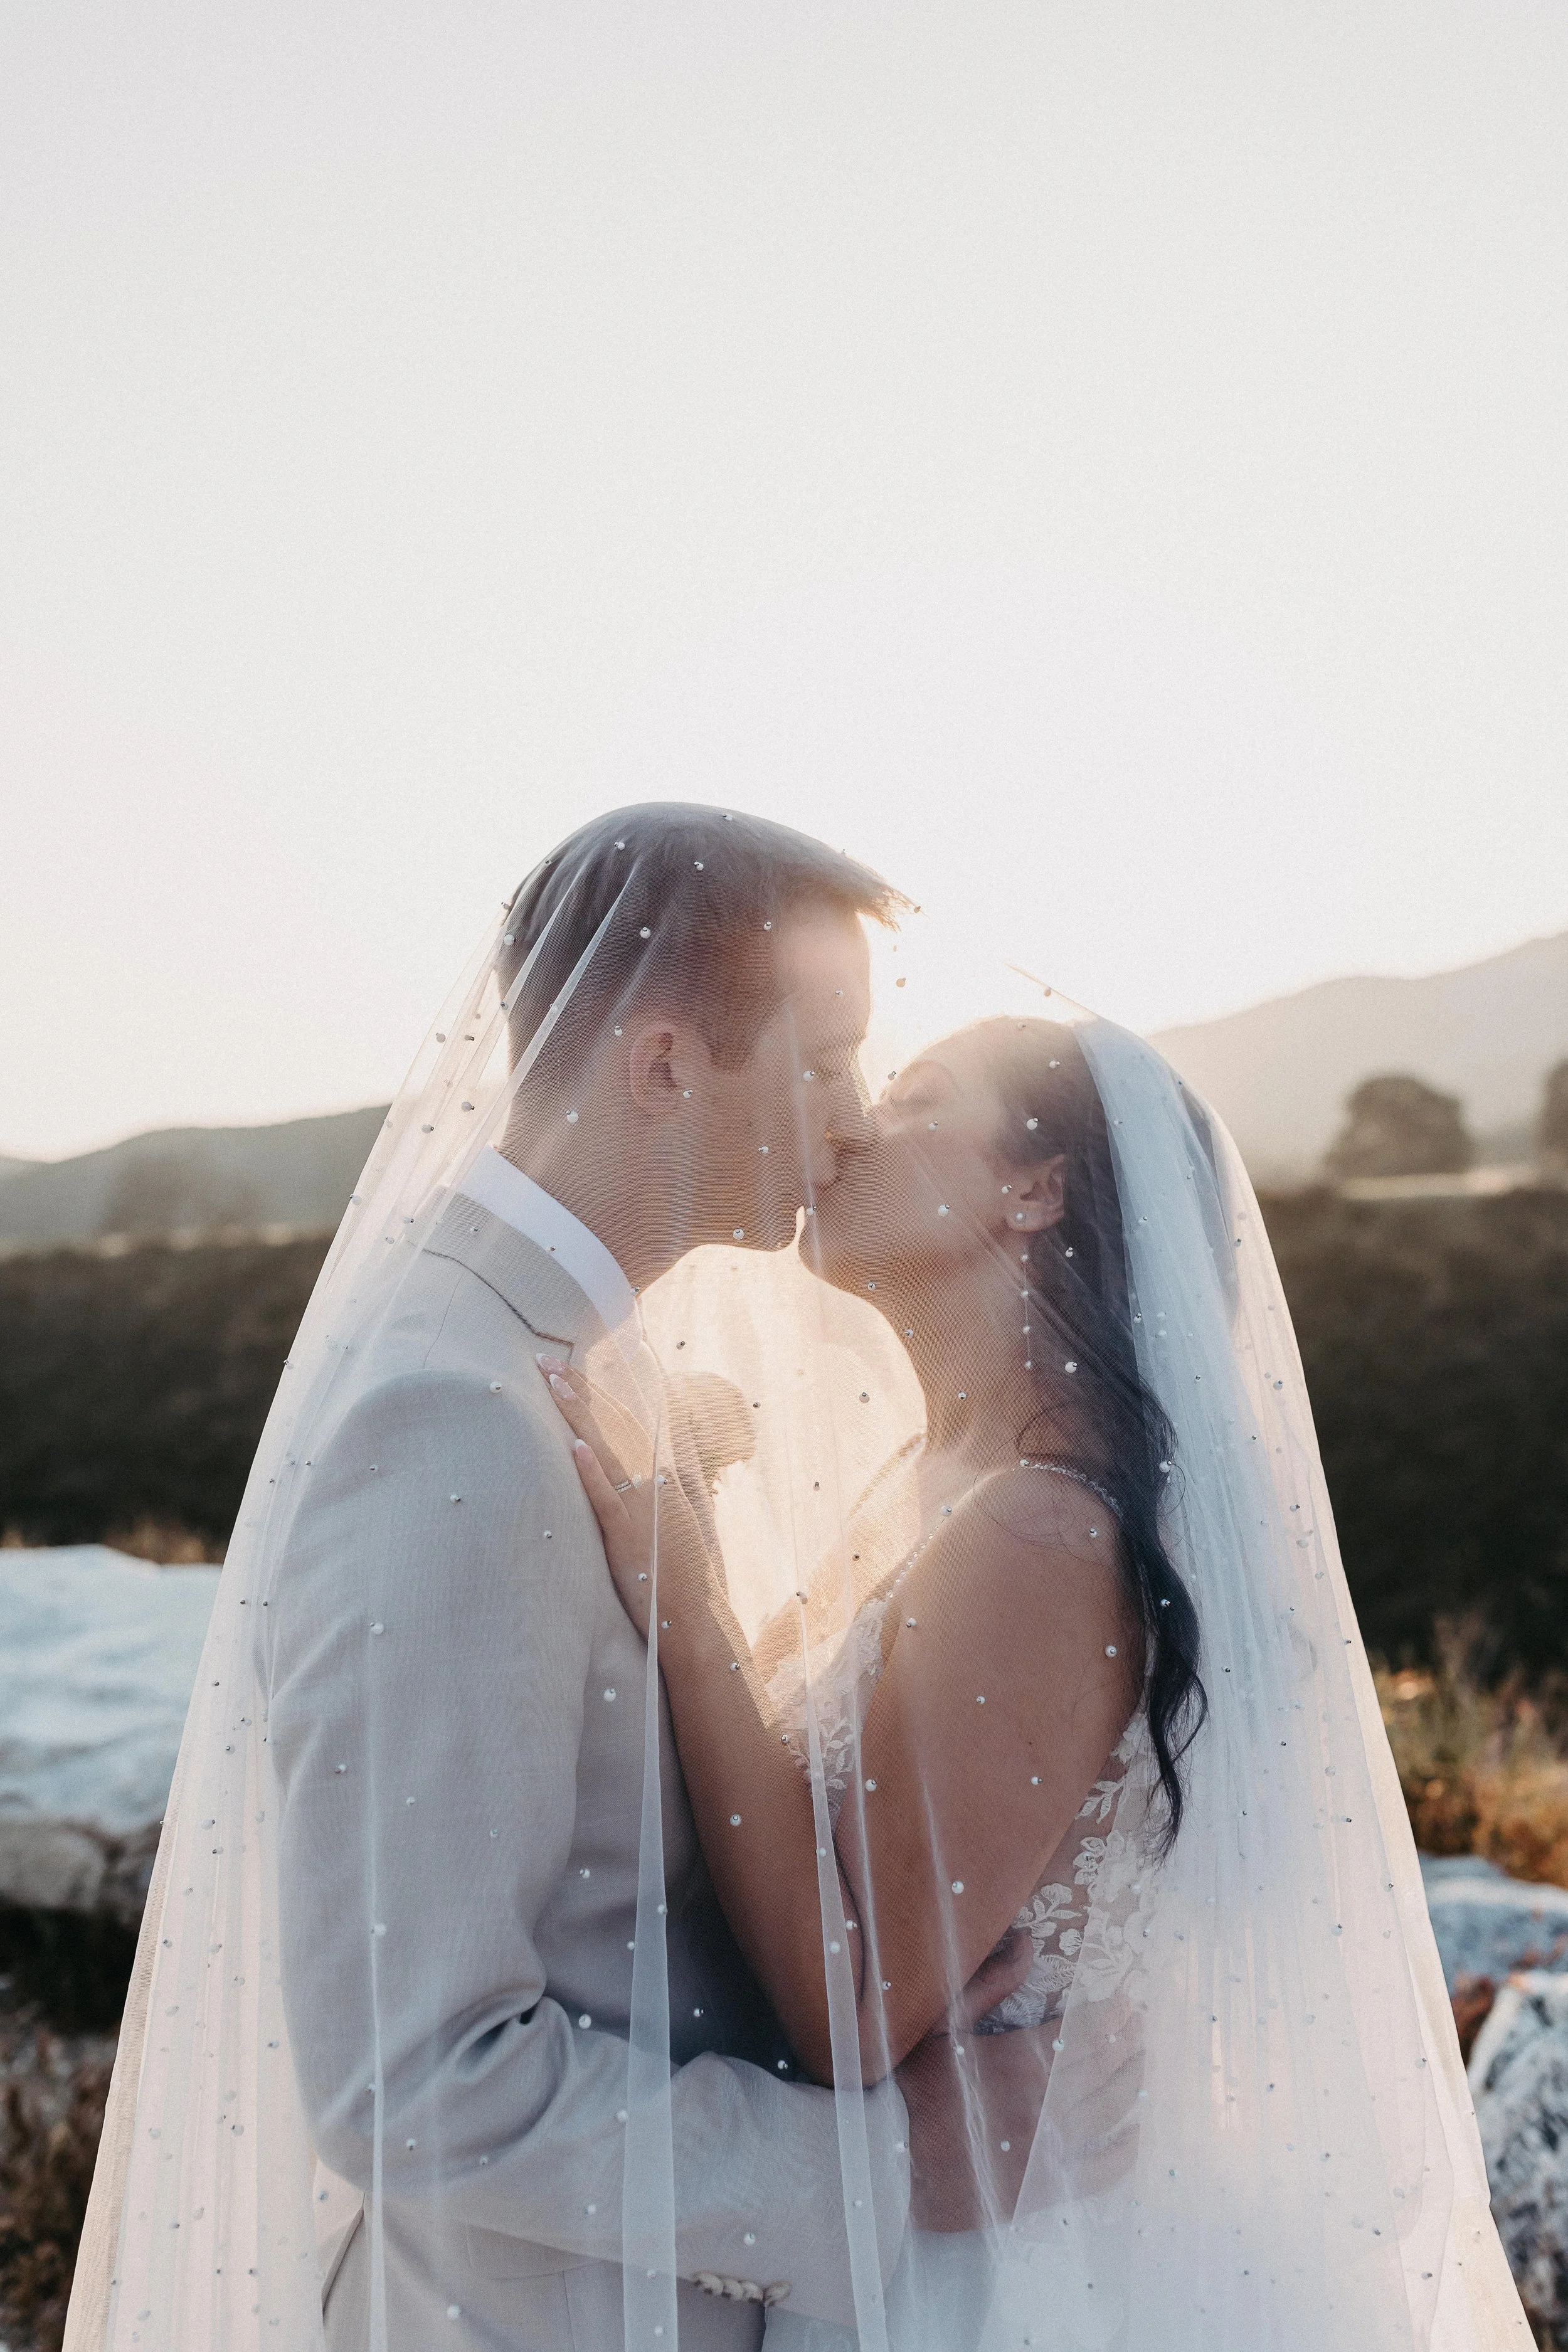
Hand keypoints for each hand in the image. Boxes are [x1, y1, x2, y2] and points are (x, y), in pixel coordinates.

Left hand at [538, 1356, 715, 1638]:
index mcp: (662, 1475)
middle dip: (579, 1390)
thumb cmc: (676, 1574)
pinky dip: (592, 1471)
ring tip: (553, 1382)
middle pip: (613, 1423)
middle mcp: (654, 1482)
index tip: (569, 1368)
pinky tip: (575, 1447)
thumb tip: (638, 1468)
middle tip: (545, 1359)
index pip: (625, 1421)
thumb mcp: (669, 1521)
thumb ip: (652, 1491)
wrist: (694, 1617)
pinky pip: (607, 1497)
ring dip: (578, 1413)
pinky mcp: (628, 1535)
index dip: (596, 1393)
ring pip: (606, 1449)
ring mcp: (642, 1507)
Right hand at [896, 1979, 1142, 2231]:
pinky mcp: (1047, 2187)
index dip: (1113, 2014)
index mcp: (1022, 2060)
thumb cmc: (913, 2088)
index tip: (1127, 2002)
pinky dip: (1125, 2150)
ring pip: (1110, 2111)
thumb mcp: (942, 2024)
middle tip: (1140, 2026)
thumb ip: (990, 1982)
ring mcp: (1051, 2149)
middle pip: (1105, 2066)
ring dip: (1132, 2084)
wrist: (892, 2164)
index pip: (1086, 2030)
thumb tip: (1028, 1941)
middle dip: (1127, 2041)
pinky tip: (1134, 2133)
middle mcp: (1046, 2103)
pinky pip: (1102, 2170)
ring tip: (1142, 2064)